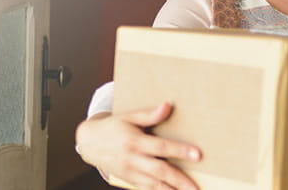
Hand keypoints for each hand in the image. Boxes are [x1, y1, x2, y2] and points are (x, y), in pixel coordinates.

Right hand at [75, 102, 201, 189]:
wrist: (89, 143)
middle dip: (179, 180)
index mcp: (135, 141)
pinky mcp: (128, 179)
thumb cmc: (113, 127)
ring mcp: (130, 172)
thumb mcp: (128, 116)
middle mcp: (132, 159)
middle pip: (159, 171)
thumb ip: (149, 114)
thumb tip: (167, 106)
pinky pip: (144, 189)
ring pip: (153, 185)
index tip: (197, 155)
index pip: (161, 147)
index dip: (180, 151)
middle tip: (196, 187)